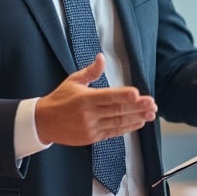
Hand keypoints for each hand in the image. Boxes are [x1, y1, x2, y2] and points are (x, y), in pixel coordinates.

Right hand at [35, 54, 157, 145]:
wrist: (43, 122)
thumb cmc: (59, 99)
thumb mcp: (73, 81)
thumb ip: (91, 71)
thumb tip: (101, 58)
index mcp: (85, 98)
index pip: (108, 96)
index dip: (124, 96)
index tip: (138, 94)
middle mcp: (88, 114)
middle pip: (117, 111)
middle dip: (137, 108)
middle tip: (152, 104)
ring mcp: (91, 127)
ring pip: (118, 123)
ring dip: (136, 118)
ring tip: (151, 114)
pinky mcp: (92, 137)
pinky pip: (113, 133)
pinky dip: (127, 128)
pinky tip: (138, 123)